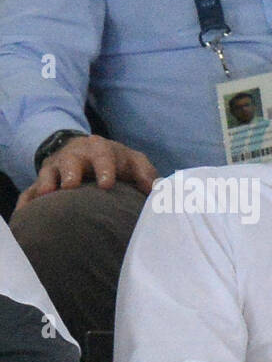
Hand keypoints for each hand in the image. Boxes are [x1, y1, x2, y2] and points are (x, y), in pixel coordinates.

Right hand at [18, 135, 156, 208]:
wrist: (87, 151)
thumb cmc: (117, 162)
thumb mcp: (134, 162)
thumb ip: (146, 174)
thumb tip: (155, 190)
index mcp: (101, 150)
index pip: (104, 156)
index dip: (105, 169)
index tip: (107, 184)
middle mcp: (76, 155)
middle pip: (71, 160)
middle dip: (71, 171)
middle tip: (71, 186)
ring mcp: (58, 167)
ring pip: (49, 172)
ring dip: (48, 182)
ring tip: (49, 194)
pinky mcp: (46, 179)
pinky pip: (33, 190)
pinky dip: (29, 199)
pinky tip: (27, 211)